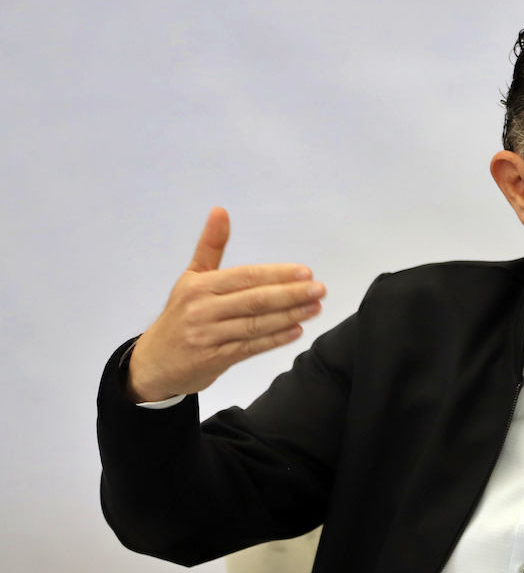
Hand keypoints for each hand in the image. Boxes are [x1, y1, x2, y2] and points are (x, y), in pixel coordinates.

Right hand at [126, 207, 324, 402]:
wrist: (155, 361)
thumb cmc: (180, 315)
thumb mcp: (191, 278)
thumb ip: (211, 247)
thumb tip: (220, 210)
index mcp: (199, 286)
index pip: (245, 276)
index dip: (277, 274)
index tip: (305, 272)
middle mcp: (202, 310)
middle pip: (254, 300)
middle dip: (291, 294)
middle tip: (319, 289)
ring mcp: (208, 336)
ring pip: (256, 324)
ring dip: (290, 316)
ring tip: (314, 308)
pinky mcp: (215, 359)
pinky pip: (251, 347)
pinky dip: (275, 339)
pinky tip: (296, 330)